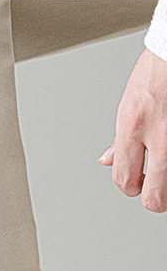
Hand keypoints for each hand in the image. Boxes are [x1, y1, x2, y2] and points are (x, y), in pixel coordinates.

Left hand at [97, 47, 166, 211]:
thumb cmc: (156, 72)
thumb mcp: (128, 103)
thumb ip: (119, 138)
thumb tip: (108, 161)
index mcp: (133, 126)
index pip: (123, 179)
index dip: (128, 187)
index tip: (133, 183)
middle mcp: (159, 135)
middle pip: (155, 198)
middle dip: (152, 199)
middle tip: (153, 188)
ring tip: (162, 174)